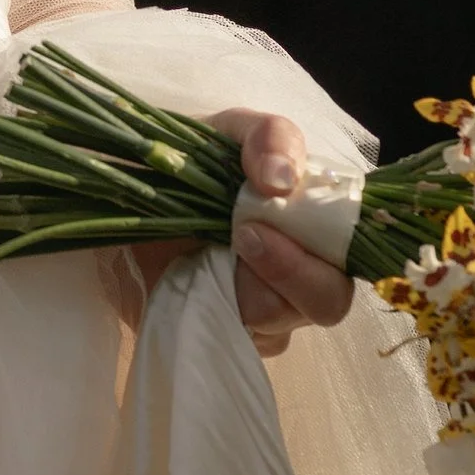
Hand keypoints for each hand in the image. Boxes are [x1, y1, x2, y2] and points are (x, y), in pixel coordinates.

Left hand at [134, 111, 353, 355]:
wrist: (122, 195)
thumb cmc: (190, 159)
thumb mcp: (228, 131)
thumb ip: (268, 136)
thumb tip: (284, 178)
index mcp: (316, 220)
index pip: (352, 247)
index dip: (324, 243)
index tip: (264, 219)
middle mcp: (303, 269)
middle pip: (328, 300)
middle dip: (290, 276)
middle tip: (240, 238)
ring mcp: (266, 307)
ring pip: (281, 325)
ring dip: (243, 293)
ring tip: (200, 257)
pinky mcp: (227, 332)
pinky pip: (238, 343)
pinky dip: (212, 316)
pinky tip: (187, 285)